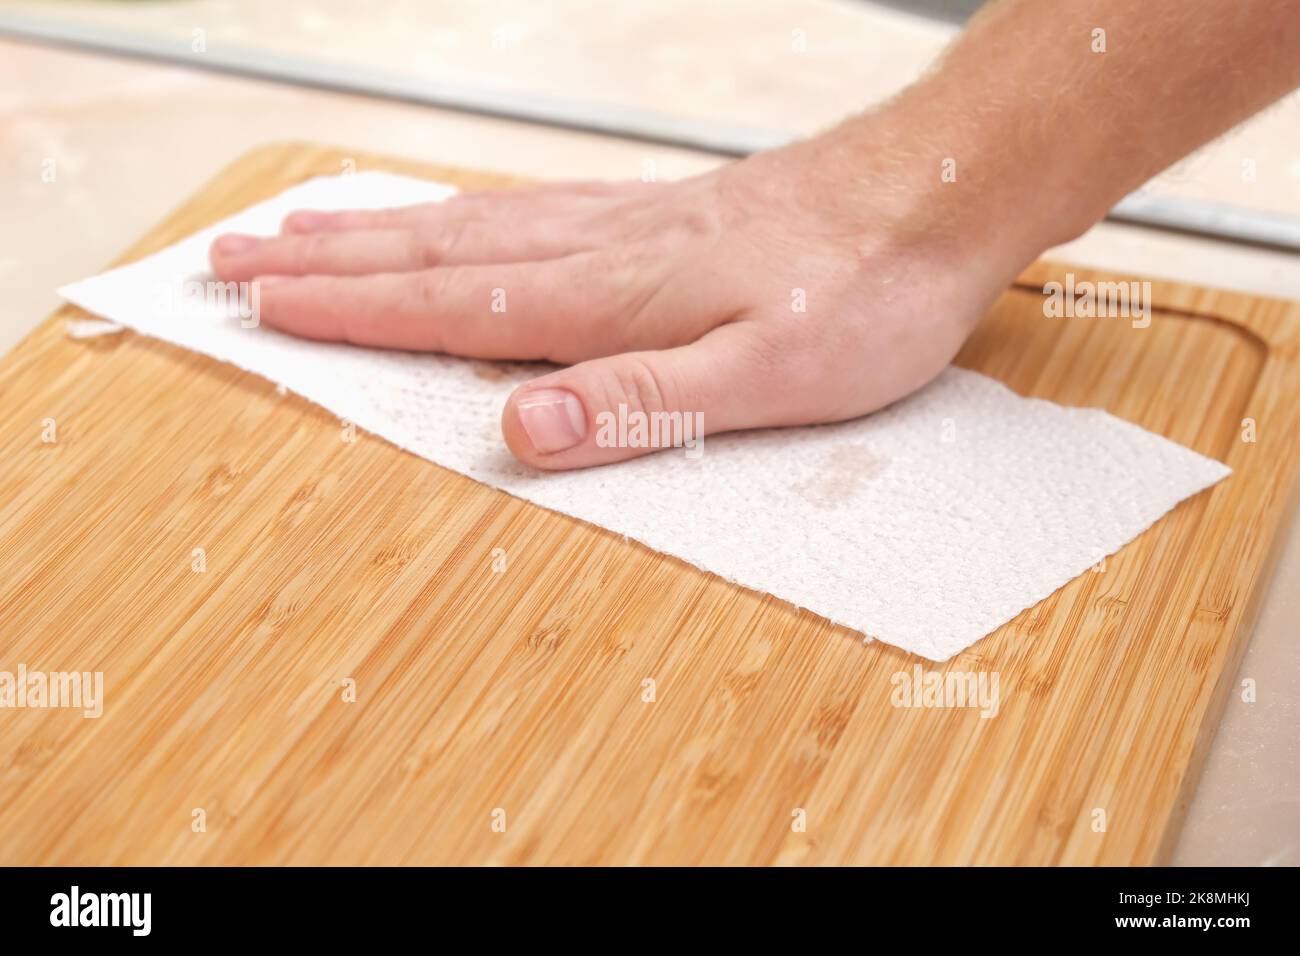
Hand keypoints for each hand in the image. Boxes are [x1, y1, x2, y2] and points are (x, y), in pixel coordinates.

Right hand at [209, 123, 1026, 469]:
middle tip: (239, 256)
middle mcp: (602, 248)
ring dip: (380, 229)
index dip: (351, 312)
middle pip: (435, 250)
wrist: (940, 192)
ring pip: (473, 220)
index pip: (450, 304)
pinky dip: (464, 209)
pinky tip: (454, 215)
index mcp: (611, 297)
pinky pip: (531, 206)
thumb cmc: (867, 291)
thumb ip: (640, 402)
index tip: (265, 307)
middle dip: (330, 261)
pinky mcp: (662, 212)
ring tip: (309, 228)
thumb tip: (523, 429)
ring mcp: (627, 221)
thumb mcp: (767, 375)